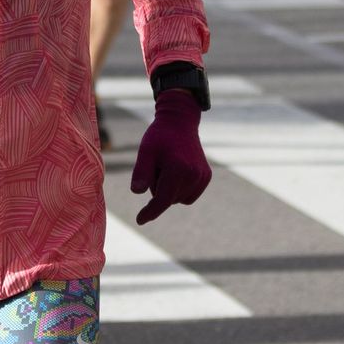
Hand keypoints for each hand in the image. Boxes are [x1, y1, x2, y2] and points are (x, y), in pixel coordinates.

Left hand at [130, 89, 210, 223]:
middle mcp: (193, 175)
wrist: (180, 122)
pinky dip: (179, 189)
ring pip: (179, 199)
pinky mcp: (206, 177)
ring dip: (169, 190)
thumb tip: (137, 192)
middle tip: (157, 167)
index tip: (140, 220)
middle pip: (169, 199)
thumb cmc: (159, 137)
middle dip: (158, 190)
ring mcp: (202, 177)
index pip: (163, 199)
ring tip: (167, 167)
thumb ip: (141, 172)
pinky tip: (176, 171)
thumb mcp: (145, 152)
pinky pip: (189, 195)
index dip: (150, 211)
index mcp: (178, 169)